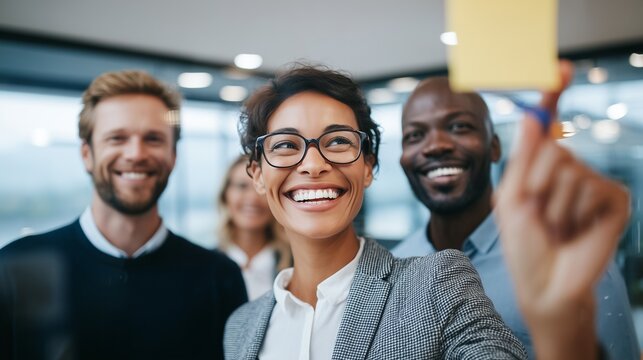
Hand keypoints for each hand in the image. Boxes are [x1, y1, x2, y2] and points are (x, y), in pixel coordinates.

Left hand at [495, 61, 630, 359]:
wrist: (545, 284)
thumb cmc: (522, 245)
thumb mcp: (511, 198)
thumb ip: (523, 158)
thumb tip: (533, 114)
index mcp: (539, 166)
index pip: (548, 123)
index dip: (552, 95)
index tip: (559, 68)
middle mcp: (568, 169)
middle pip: (553, 147)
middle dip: (535, 182)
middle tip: (537, 213)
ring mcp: (593, 183)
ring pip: (570, 169)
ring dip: (553, 204)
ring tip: (556, 227)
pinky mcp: (614, 200)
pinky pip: (592, 187)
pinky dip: (575, 212)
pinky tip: (576, 231)